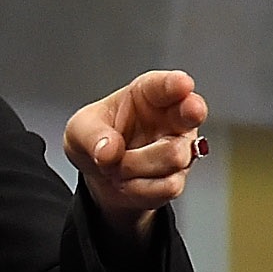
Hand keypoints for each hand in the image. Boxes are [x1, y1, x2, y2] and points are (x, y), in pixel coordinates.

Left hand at [64, 70, 208, 241]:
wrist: (98, 176)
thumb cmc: (96, 139)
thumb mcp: (80, 129)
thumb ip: (92, 136)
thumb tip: (109, 151)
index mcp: (148, 95)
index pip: (164, 85)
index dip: (175, 83)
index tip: (182, 83)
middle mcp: (171, 118)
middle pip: (191, 113)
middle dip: (192, 111)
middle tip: (190, 110)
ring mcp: (180, 148)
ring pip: (173, 156)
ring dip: (134, 167)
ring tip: (116, 164)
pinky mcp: (178, 178)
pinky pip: (167, 186)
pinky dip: (138, 189)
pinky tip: (127, 181)